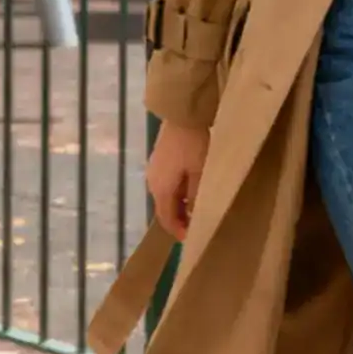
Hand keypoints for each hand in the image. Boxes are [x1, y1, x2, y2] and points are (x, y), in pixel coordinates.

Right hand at [147, 120, 210, 236]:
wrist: (182, 114)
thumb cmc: (193, 145)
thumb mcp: (200, 173)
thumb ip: (196, 197)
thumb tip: (194, 215)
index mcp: (161, 189)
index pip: (167, 219)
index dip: (179, 231)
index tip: (193, 239)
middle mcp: (153, 182)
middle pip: (164, 209)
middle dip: (179, 220)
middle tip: (197, 226)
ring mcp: (154, 170)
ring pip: (166, 196)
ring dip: (179, 206)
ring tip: (197, 210)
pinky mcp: (158, 161)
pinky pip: (167, 184)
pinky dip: (177, 193)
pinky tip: (191, 191)